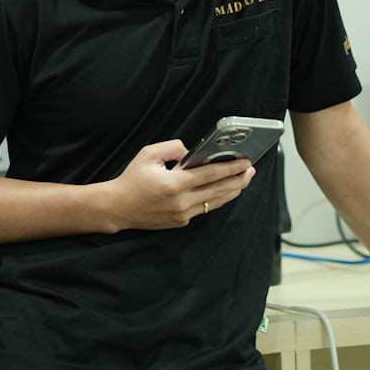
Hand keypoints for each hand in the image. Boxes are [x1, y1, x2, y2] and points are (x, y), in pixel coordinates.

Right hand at [106, 139, 254, 231]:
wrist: (118, 207)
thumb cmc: (132, 178)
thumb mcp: (149, 154)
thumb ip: (173, 147)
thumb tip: (192, 152)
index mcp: (175, 183)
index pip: (211, 174)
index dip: (231, 168)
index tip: (245, 162)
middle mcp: (181, 201)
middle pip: (219, 190)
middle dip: (238, 180)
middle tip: (251, 170)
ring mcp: (182, 215)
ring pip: (214, 202)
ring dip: (231, 191)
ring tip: (243, 180)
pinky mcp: (180, 222)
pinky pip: (203, 209)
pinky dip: (215, 199)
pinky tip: (223, 191)